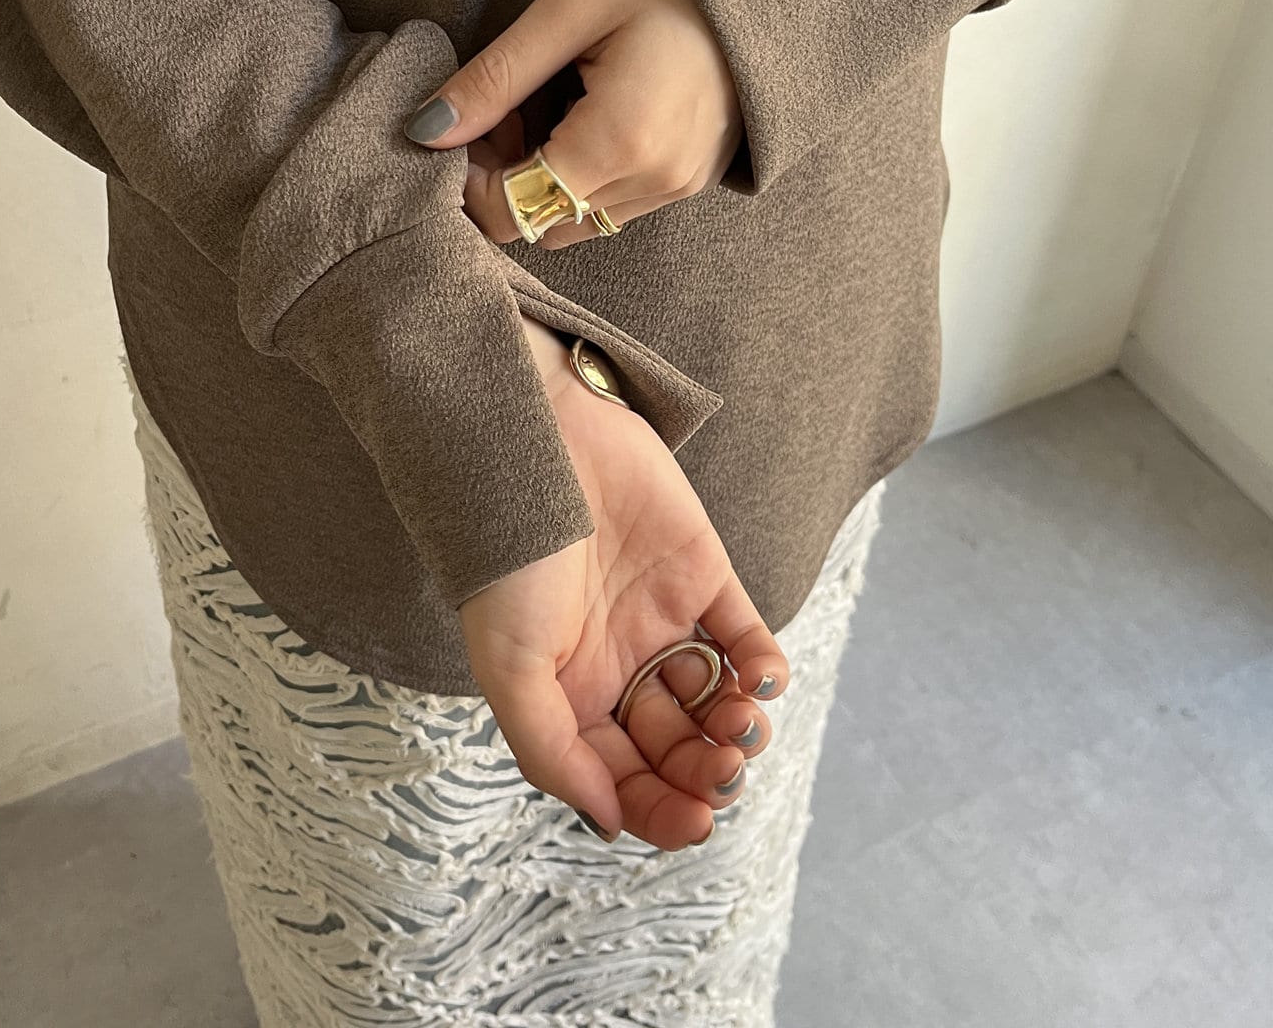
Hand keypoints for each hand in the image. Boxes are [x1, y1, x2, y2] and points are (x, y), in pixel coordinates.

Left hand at [404, 0, 744, 244]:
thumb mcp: (568, 6)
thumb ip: (494, 77)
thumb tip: (425, 130)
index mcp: (619, 142)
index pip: (511, 213)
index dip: (469, 181)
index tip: (463, 124)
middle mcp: (654, 181)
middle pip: (540, 223)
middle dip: (503, 179)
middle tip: (501, 106)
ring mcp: (679, 186)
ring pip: (576, 219)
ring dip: (542, 178)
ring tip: (545, 102)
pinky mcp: (692, 178)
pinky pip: (614, 203)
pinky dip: (582, 173)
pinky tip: (583, 110)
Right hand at [457, 313, 789, 851]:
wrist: (536, 449)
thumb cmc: (508, 562)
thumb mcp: (508, 668)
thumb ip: (552, 752)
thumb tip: (607, 820)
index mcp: (568, 695)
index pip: (623, 775)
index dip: (659, 807)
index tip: (697, 822)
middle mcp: (617, 664)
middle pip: (674, 745)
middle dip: (703, 769)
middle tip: (723, 770)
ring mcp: (661, 618)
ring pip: (715, 697)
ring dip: (738, 725)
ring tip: (743, 725)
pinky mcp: (702, 572)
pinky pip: (744, 633)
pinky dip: (764, 665)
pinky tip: (764, 680)